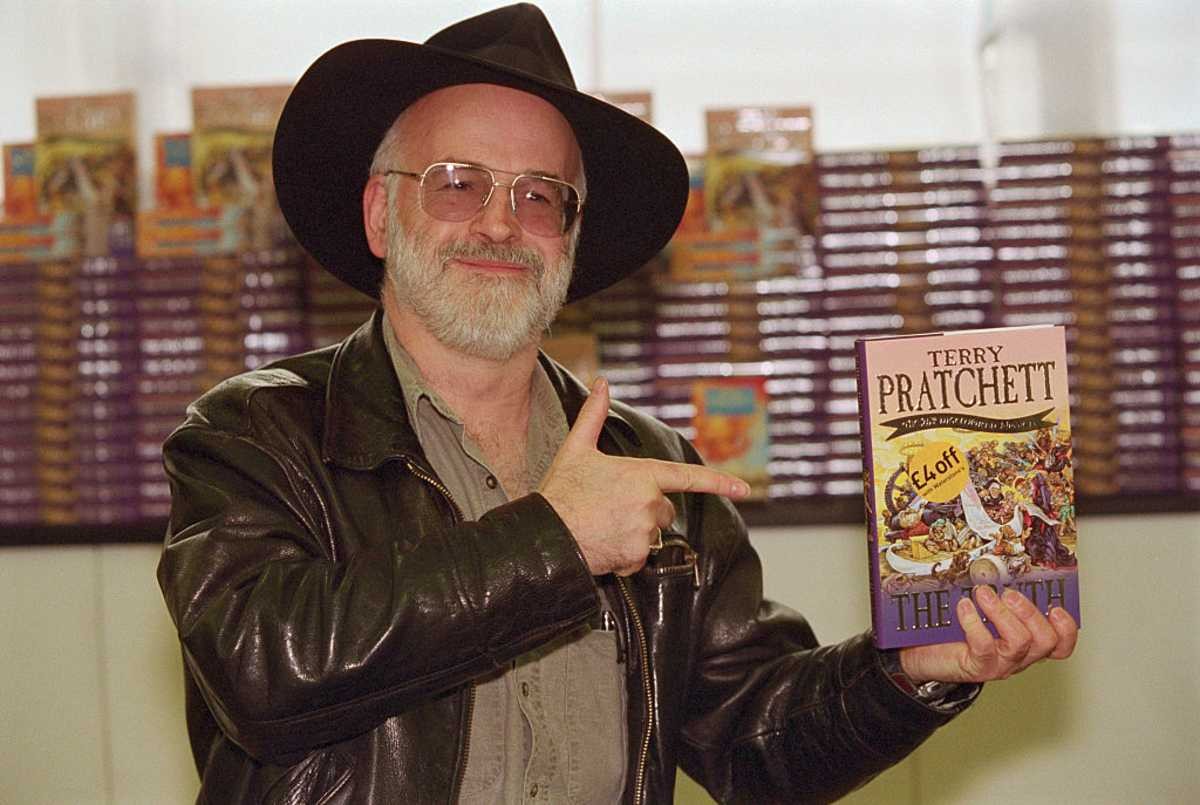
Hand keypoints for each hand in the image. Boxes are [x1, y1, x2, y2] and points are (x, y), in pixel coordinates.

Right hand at [539, 377, 750, 575]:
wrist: (545, 534)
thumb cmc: (561, 491)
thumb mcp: (576, 448)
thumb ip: (593, 415)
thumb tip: (601, 383)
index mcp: (642, 474)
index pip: (689, 477)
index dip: (720, 482)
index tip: (744, 490)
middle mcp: (649, 503)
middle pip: (664, 509)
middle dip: (645, 510)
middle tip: (610, 508)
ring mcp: (644, 531)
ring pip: (652, 533)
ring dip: (634, 533)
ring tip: (603, 526)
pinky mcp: (635, 557)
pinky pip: (639, 557)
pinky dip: (625, 555)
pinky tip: (603, 545)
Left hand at [899, 585, 1077, 683]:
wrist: (925, 655)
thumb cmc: (954, 632)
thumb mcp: (982, 612)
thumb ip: (997, 596)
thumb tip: (998, 567)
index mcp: (1026, 641)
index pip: (1060, 643)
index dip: (1067, 628)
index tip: (1055, 607)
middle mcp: (1018, 655)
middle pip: (1046, 641)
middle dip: (1031, 612)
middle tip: (1010, 594)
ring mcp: (1000, 663)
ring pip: (1020, 642)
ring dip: (1003, 613)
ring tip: (984, 594)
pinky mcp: (977, 667)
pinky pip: (984, 647)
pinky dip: (974, 623)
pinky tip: (964, 607)